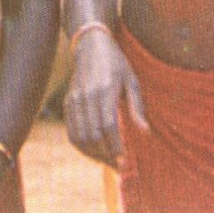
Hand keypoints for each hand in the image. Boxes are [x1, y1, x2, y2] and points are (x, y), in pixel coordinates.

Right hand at [64, 29, 147, 167]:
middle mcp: (87, 95)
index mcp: (105, 89)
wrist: (90, 46)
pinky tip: (93, 151)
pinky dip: (81, 146)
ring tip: (106, 161)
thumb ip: (137, 108)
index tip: (124, 161)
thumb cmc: (116, 64)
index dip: (115, 146)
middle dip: (105, 155)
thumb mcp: (132, 81)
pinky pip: (71, 131)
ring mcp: (75, 99)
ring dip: (92, 154)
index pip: (108, 125)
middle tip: (118, 165)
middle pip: (92, 134)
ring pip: (79, 136)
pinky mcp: (68, 102)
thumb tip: (145, 133)